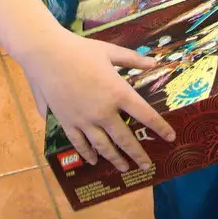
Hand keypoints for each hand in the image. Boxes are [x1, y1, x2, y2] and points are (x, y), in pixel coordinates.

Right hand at [14, 27, 176, 172]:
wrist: (47, 54)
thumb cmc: (80, 50)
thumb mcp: (110, 51)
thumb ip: (133, 60)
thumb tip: (154, 63)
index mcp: (118, 92)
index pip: (146, 115)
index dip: (160, 128)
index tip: (170, 137)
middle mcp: (104, 111)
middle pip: (125, 139)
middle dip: (138, 154)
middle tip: (147, 166)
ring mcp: (84, 120)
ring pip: (103, 146)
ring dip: (115, 159)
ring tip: (124, 168)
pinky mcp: (67, 122)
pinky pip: (80, 144)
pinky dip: (87, 154)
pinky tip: (94, 161)